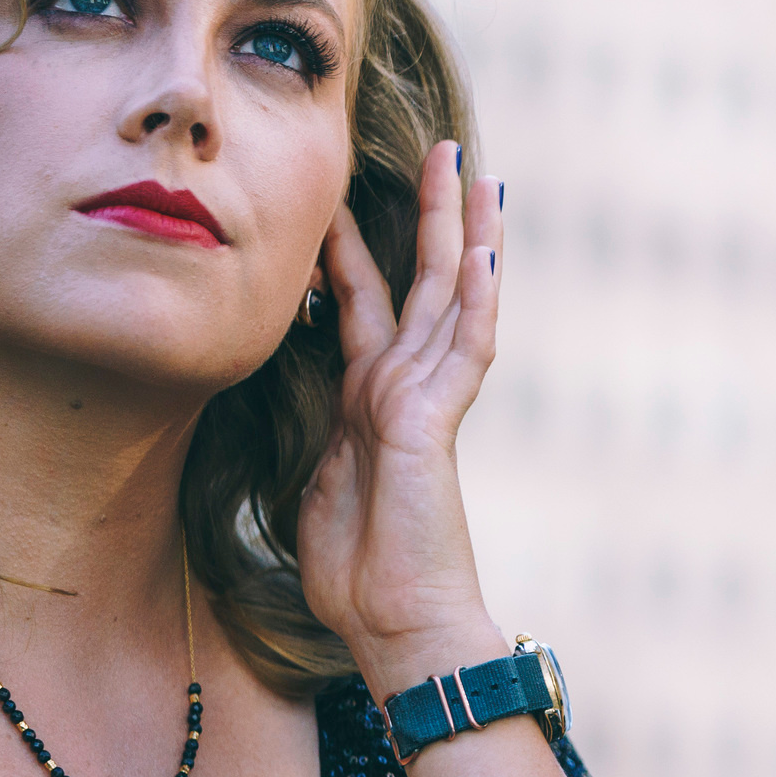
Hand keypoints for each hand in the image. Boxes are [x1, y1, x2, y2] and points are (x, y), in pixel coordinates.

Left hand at [298, 142, 509, 694]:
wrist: (399, 626)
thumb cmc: (360, 577)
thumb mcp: (312, 484)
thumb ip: (315, 431)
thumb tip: (292, 396)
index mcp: (370, 400)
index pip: (367, 304)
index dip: (359, 248)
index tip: (351, 196)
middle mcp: (404, 389)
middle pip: (424, 281)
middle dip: (435, 213)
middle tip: (447, 150)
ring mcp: (425, 403)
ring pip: (452, 298)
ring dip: (467, 234)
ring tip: (477, 174)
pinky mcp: (434, 425)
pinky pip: (463, 350)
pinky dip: (476, 301)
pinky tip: (483, 255)